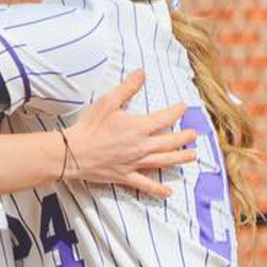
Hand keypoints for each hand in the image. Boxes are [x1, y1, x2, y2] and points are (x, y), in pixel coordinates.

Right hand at [63, 71, 196, 197]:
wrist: (73, 152)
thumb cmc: (89, 127)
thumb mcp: (108, 102)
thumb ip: (127, 88)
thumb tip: (142, 73)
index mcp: (139, 127)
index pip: (165, 118)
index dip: (176, 112)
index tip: (183, 107)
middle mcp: (141, 146)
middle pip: (170, 142)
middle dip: (184, 137)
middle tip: (194, 134)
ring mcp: (135, 163)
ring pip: (164, 161)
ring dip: (180, 158)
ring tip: (192, 156)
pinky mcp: (126, 175)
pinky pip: (146, 184)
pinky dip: (158, 190)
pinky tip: (168, 192)